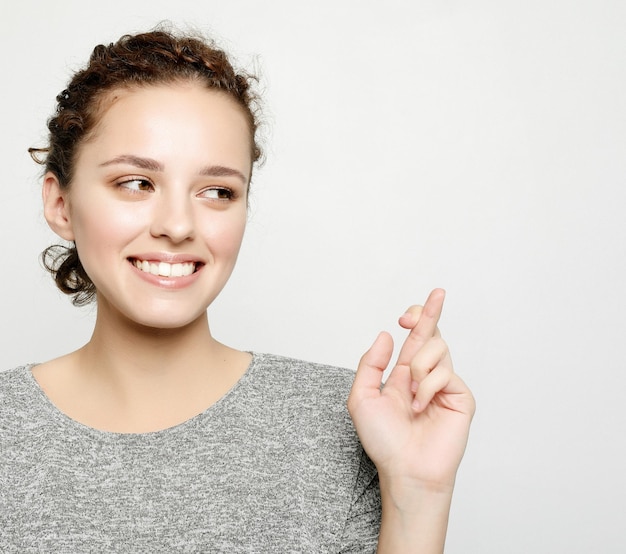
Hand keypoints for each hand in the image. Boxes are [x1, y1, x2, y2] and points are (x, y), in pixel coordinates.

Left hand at [347, 289, 474, 494]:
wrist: (405, 470)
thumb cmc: (383, 441)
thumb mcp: (362, 398)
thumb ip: (370, 364)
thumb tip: (387, 335)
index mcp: (403, 373)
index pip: (414, 338)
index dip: (416, 318)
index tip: (407, 315)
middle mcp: (425, 376)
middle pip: (432, 333)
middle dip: (431, 310)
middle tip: (435, 295)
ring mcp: (444, 386)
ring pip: (438, 348)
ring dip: (418, 366)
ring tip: (411, 393)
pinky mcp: (460, 397)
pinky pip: (445, 373)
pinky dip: (427, 386)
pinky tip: (421, 406)